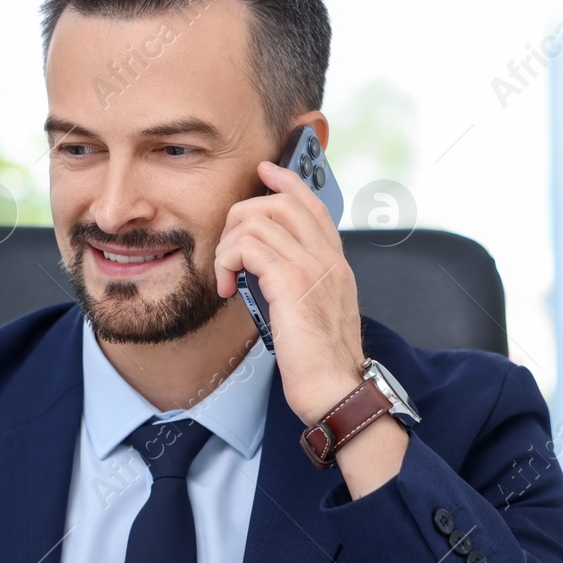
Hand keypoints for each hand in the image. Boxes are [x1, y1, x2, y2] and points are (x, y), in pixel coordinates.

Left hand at [215, 159, 366, 424]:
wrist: (336, 390)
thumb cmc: (321, 363)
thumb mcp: (313, 313)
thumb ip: (300, 284)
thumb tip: (267, 270)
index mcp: (335, 263)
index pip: (312, 204)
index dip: (285, 182)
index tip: (264, 171)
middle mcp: (328, 258)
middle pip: (281, 201)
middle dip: (242, 216)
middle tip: (228, 252)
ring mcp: (313, 267)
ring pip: (258, 219)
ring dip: (228, 244)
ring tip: (225, 276)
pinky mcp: (292, 283)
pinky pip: (249, 245)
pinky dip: (227, 261)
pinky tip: (226, 288)